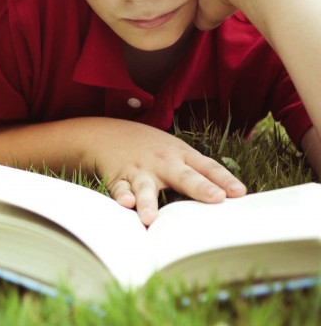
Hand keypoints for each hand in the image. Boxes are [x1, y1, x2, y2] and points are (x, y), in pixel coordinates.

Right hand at [89, 119, 246, 225]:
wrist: (109, 133)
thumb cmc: (151, 147)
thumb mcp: (176, 151)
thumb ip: (198, 171)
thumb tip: (231, 195)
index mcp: (180, 155)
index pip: (206, 166)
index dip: (223, 179)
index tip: (239, 193)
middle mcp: (162, 162)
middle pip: (183, 175)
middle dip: (200, 187)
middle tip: (216, 199)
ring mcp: (139, 170)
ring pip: (146, 186)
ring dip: (149, 201)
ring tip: (151, 218)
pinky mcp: (119, 178)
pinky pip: (120, 188)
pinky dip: (122, 196)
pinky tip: (126, 203)